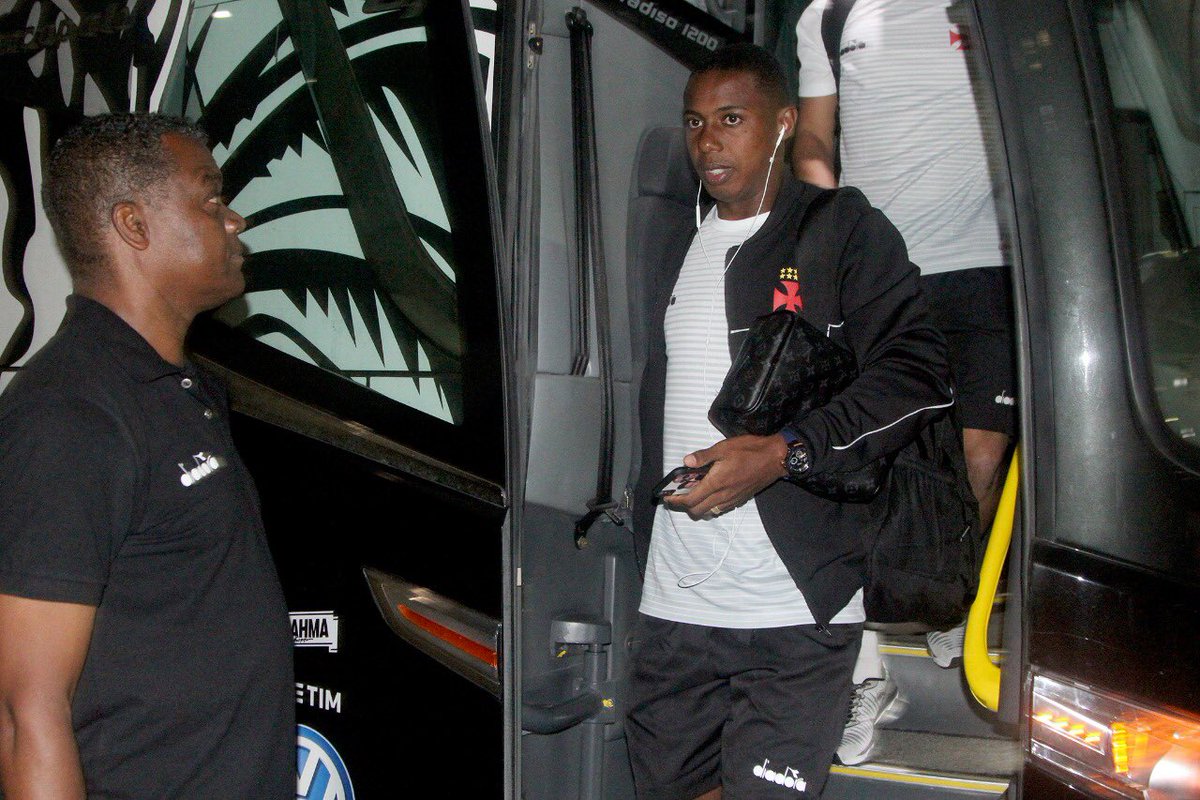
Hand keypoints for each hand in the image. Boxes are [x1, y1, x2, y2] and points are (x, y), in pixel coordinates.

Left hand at [664, 434, 788, 519]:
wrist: (775, 459)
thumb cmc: (750, 450)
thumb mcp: (724, 448)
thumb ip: (703, 456)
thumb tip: (686, 462)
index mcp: (716, 483)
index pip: (690, 500)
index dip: (676, 501)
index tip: (668, 498)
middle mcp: (722, 496)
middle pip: (697, 511)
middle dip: (684, 506)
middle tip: (679, 495)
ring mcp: (732, 500)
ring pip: (709, 512)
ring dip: (698, 507)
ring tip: (694, 494)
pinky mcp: (740, 500)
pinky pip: (720, 509)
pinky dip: (711, 505)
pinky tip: (711, 493)